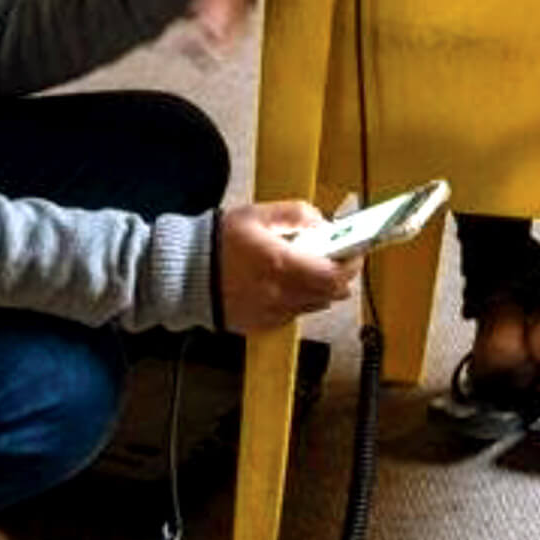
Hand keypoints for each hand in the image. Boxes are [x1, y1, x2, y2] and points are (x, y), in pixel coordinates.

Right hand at [219, 199, 359, 332]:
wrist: (184, 273)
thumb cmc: (217, 242)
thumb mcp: (256, 214)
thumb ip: (294, 214)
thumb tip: (321, 223)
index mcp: (281, 264)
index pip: (335, 274)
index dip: (352, 264)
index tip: (355, 251)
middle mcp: (280, 294)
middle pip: (332, 293)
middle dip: (339, 275)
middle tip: (336, 258)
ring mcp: (272, 313)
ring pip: (315, 305)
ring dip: (320, 287)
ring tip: (306, 267)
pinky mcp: (262, 324)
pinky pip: (294, 314)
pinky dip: (299, 299)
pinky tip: (284, 283)